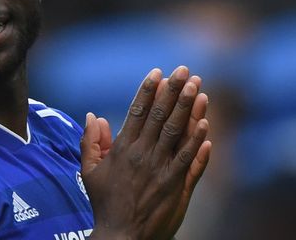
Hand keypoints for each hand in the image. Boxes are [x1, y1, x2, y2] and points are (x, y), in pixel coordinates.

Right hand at [81, 66, 211, 239]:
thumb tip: (93, 116)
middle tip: (185, 71)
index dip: (149, 90)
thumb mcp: (89, 171)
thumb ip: (91, 142)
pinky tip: (206, 126)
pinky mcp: (176, 186)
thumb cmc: (104, 203)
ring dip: (189, 109)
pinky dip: (199, 143)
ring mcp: (162, 170)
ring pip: (178, 133)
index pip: (137, 112)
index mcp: (122, 149)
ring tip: (198, 89)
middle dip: (173, 91)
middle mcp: (143, 155)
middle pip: (161, 116)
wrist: (122, 236)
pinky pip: (190, 161)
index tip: (158, 72)